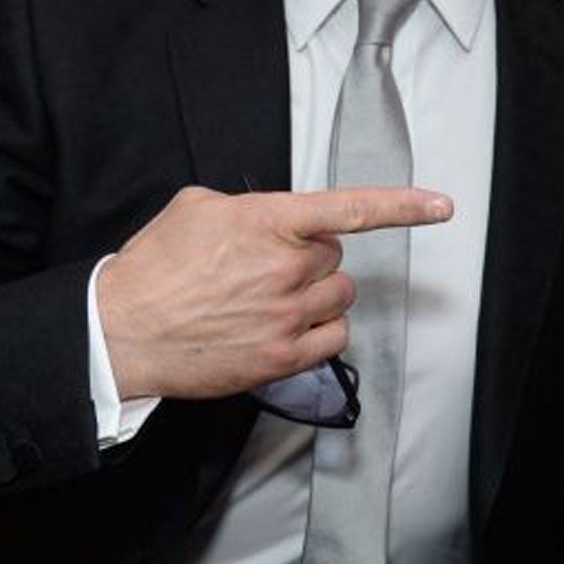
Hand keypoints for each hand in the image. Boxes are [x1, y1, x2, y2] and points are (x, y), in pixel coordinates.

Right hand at [99, 185, 451, 401]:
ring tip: (270, 298)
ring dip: (317, 294)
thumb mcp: (196, 209)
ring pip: (340, 296)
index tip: (441, 205)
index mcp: (267, 222)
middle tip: (267, 267)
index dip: (402, 206)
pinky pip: (334, 337)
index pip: (349, 209)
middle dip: (310, 258)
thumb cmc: (154, 269)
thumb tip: (273, 218)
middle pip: (336, 257)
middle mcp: (284, 268)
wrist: (122, 331)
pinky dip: (320, 330)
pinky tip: (287, 326)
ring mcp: (287, 315)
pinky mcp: (282, 357)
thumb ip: (249, 206)